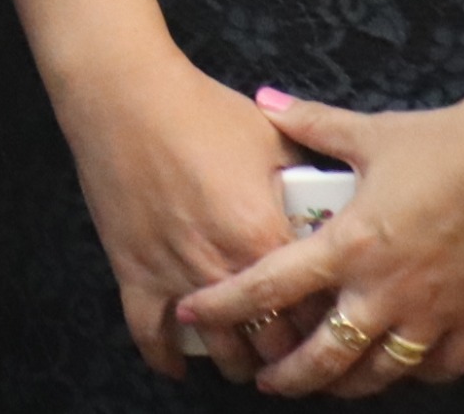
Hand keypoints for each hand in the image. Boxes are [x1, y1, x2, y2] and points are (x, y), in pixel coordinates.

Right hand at [43, 47, 310, 380]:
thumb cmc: (201, 110)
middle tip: (300, 354)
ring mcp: (177, 277)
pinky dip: (164, 359)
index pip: (315, 306)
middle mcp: (225, 269)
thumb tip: (333, 196)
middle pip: (272, 343)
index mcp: (266, 237)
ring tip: (251, 363)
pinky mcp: (134, 274)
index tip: (336, 324)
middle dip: (291, 356)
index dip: (330, 322)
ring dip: (240, 363)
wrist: (127, 96)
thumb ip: (305, 177)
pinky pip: (149, 335)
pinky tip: (178, 367)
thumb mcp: (271, 139)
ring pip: (220, 349)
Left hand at [172, 87, 463, 396]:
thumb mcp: (371, 132)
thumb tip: (266, 100)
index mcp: (350, 244)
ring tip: (328, 382)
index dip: (224, 304)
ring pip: (380, 373)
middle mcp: (385, 290)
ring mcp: (433, 313)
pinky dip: (416, 374)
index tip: (192, 312)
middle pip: (323, 356)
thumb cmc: (446, 142)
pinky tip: (402, 369)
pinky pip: (439, 368)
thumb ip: (312, 124)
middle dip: (288, 375)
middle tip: (265, 379)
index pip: (269, 286)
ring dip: (348, 383)